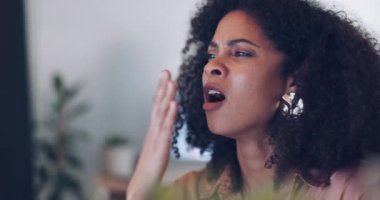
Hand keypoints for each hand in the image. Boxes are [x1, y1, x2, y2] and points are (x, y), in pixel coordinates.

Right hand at [127, 70, 177, 199]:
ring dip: (167, 96)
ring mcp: (156, 137)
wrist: (142, 185)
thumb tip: (167, 123)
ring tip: (172, 81)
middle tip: (166, 70)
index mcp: (154, 129)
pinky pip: (166, 128)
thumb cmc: (150, 167)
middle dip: (162, 87)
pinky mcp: (160, 147)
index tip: (166, 76)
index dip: (161, 90)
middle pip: (158, 105)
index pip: (157, 106)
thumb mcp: (158, 147)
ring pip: (161, 113)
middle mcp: (154, 130)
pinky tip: (175, 104)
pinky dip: (170, 115)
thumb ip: (162, 135)